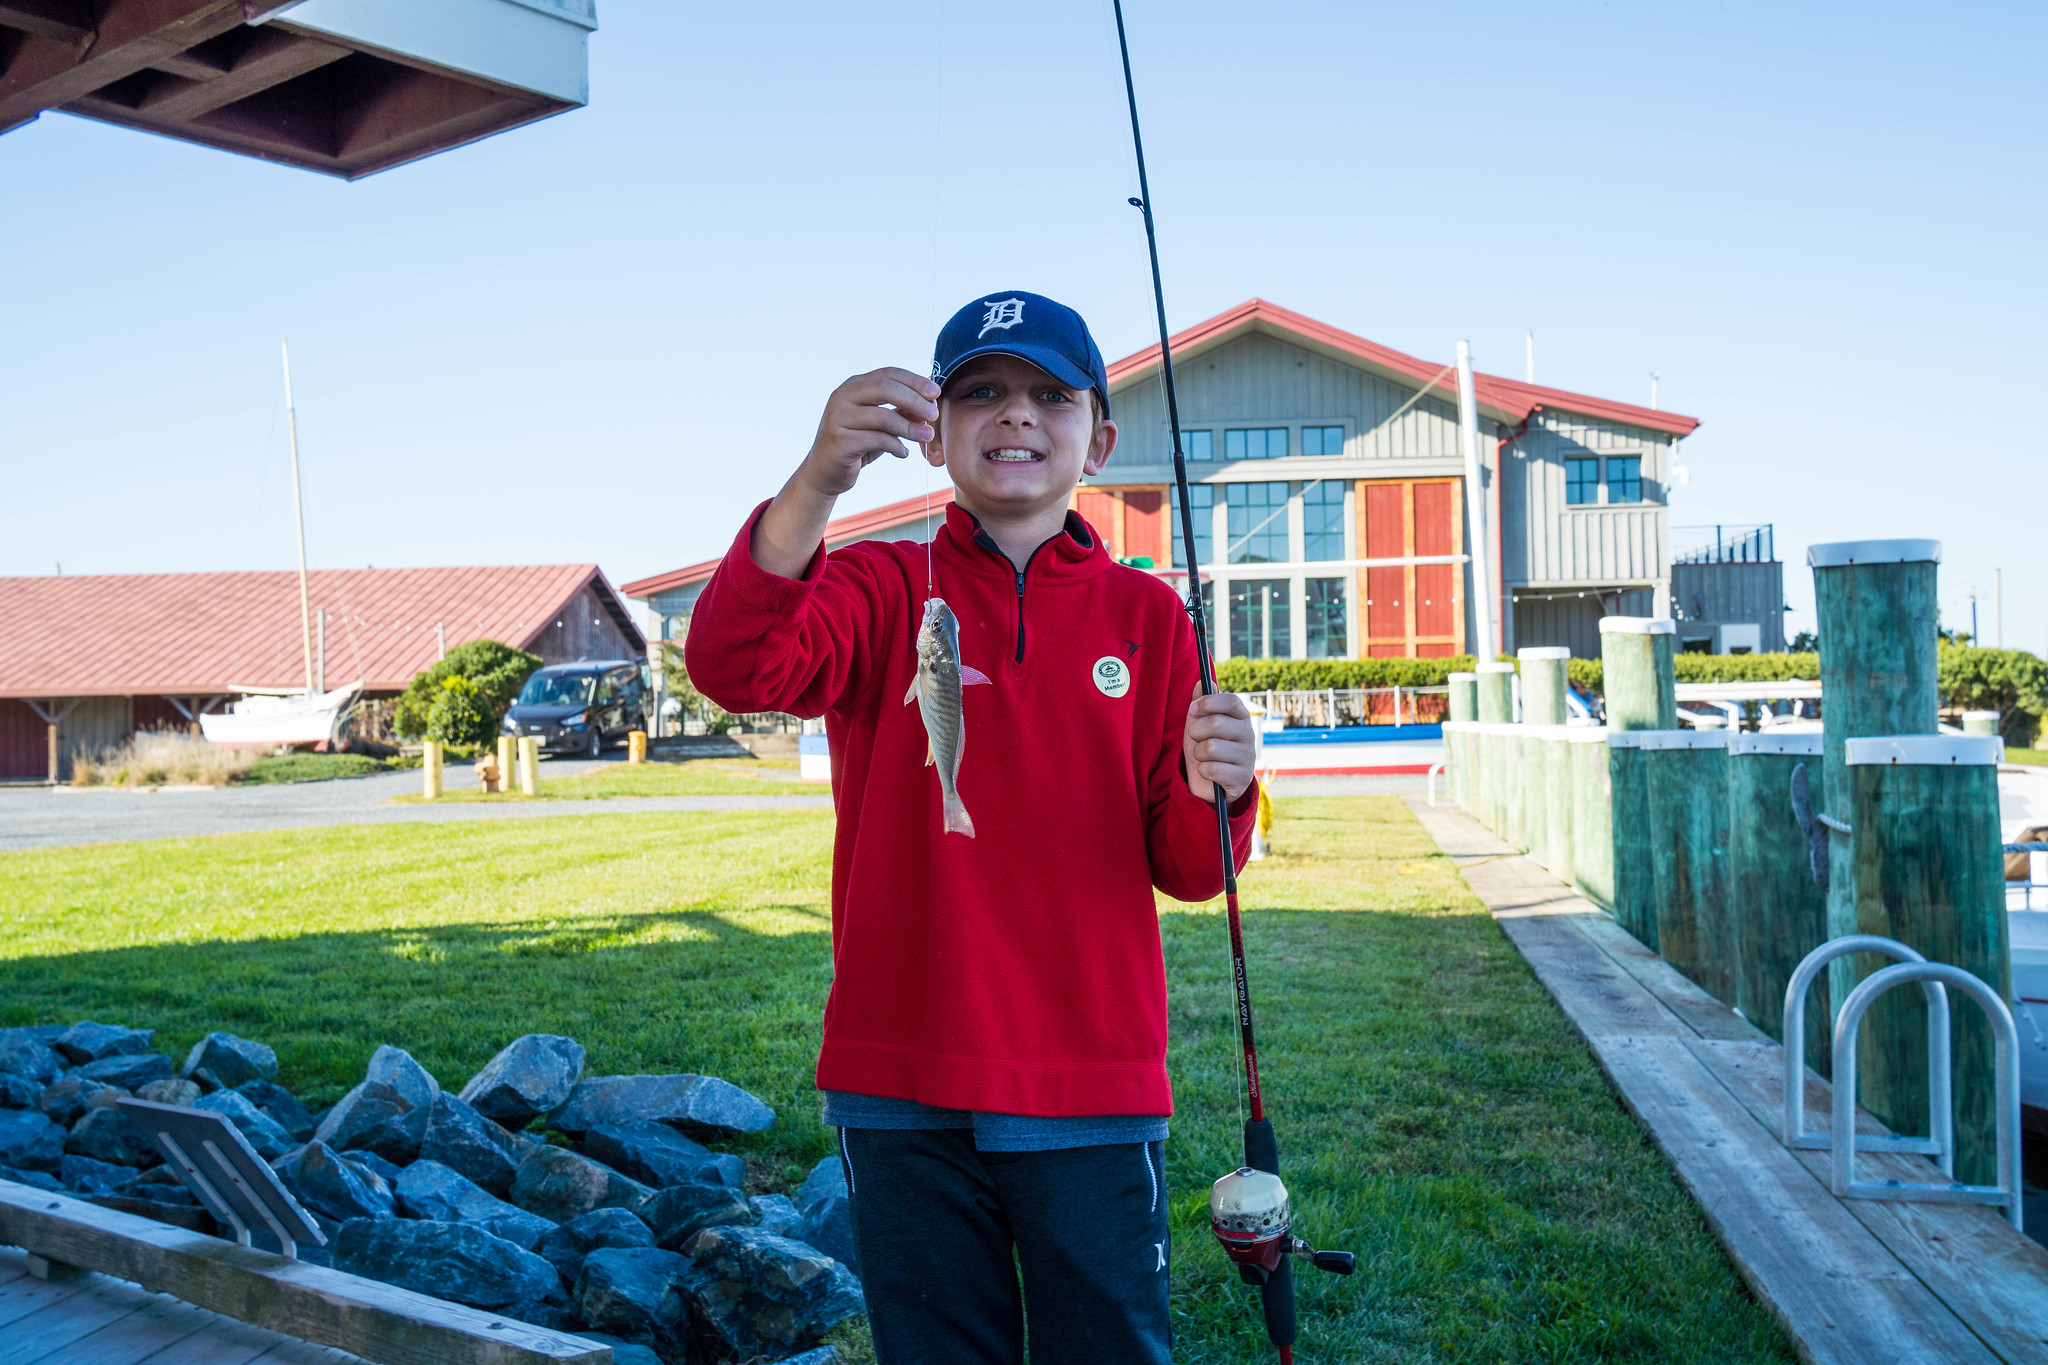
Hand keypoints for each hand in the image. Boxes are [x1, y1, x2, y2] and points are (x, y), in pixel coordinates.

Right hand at [799, 367, 939, 497]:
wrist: (825, 473)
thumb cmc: (856, 444)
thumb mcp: (880, 425)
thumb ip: (901, 413)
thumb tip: (929, 406)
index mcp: (854, 386)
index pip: (888, 374)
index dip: (914, 381)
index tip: (936, 391)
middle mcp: (842, 397)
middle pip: (884, 388)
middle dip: (914, 400)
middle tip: (934, 414)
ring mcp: (838, 418)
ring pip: (882, 416)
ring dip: (910, 427)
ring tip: (927, 436)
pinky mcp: (839, 440)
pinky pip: (876, 440)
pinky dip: (896, 446)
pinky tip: (903, 453)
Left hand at [1184, 686, 1255, 803]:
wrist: (1209, 783)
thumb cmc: (1205, 747)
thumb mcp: (1199, 723)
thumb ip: (1202, 702)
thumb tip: (1204, 681)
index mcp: (1241, 717)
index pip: (1231, 701)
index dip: (1209, 703)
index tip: (1193, 709)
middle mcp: (1249, 735)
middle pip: (1216, 723)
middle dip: (1196, 732)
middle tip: (1196, 738)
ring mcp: (1248, 757)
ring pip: (1211, 748)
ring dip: (1198, 754)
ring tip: (1202, 757)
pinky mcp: (1242, 779)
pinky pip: (1212, 769)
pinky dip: (1203, 771)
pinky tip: (1208, 772)